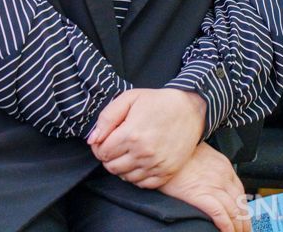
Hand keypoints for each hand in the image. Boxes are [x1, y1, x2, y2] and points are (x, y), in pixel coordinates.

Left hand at [88, 88, 205, 186]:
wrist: (189, 110)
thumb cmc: (157, 101)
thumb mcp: (129, 99)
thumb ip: (107, 118)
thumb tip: (92, 140)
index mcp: (131, 134)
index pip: (102, 152)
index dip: (99, 146)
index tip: (104, 139)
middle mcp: (143, 153)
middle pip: (112, 167)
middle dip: (108, 157)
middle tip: (115, 145)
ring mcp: (156, 165)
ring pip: (125, 177)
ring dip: (121, 167)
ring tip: (127, 151)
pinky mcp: (167, 172)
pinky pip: (143, 184)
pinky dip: (136, 176)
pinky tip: (138, 161)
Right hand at [159, 142, 249, 231]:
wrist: (163, 151)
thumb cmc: (178, 154)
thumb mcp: (200, 153)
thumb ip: (210, 166)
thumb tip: (211, 179)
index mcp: (223, 164)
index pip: (240, 191)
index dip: (243, 207)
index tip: (243, 216)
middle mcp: (222, 175)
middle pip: (240, 203)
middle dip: (244, 221)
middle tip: (244, 231)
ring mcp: (213, 185)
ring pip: (234, 212)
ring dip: (238, 227)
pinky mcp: (201, 195)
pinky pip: (221, 215)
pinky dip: (227, 227)